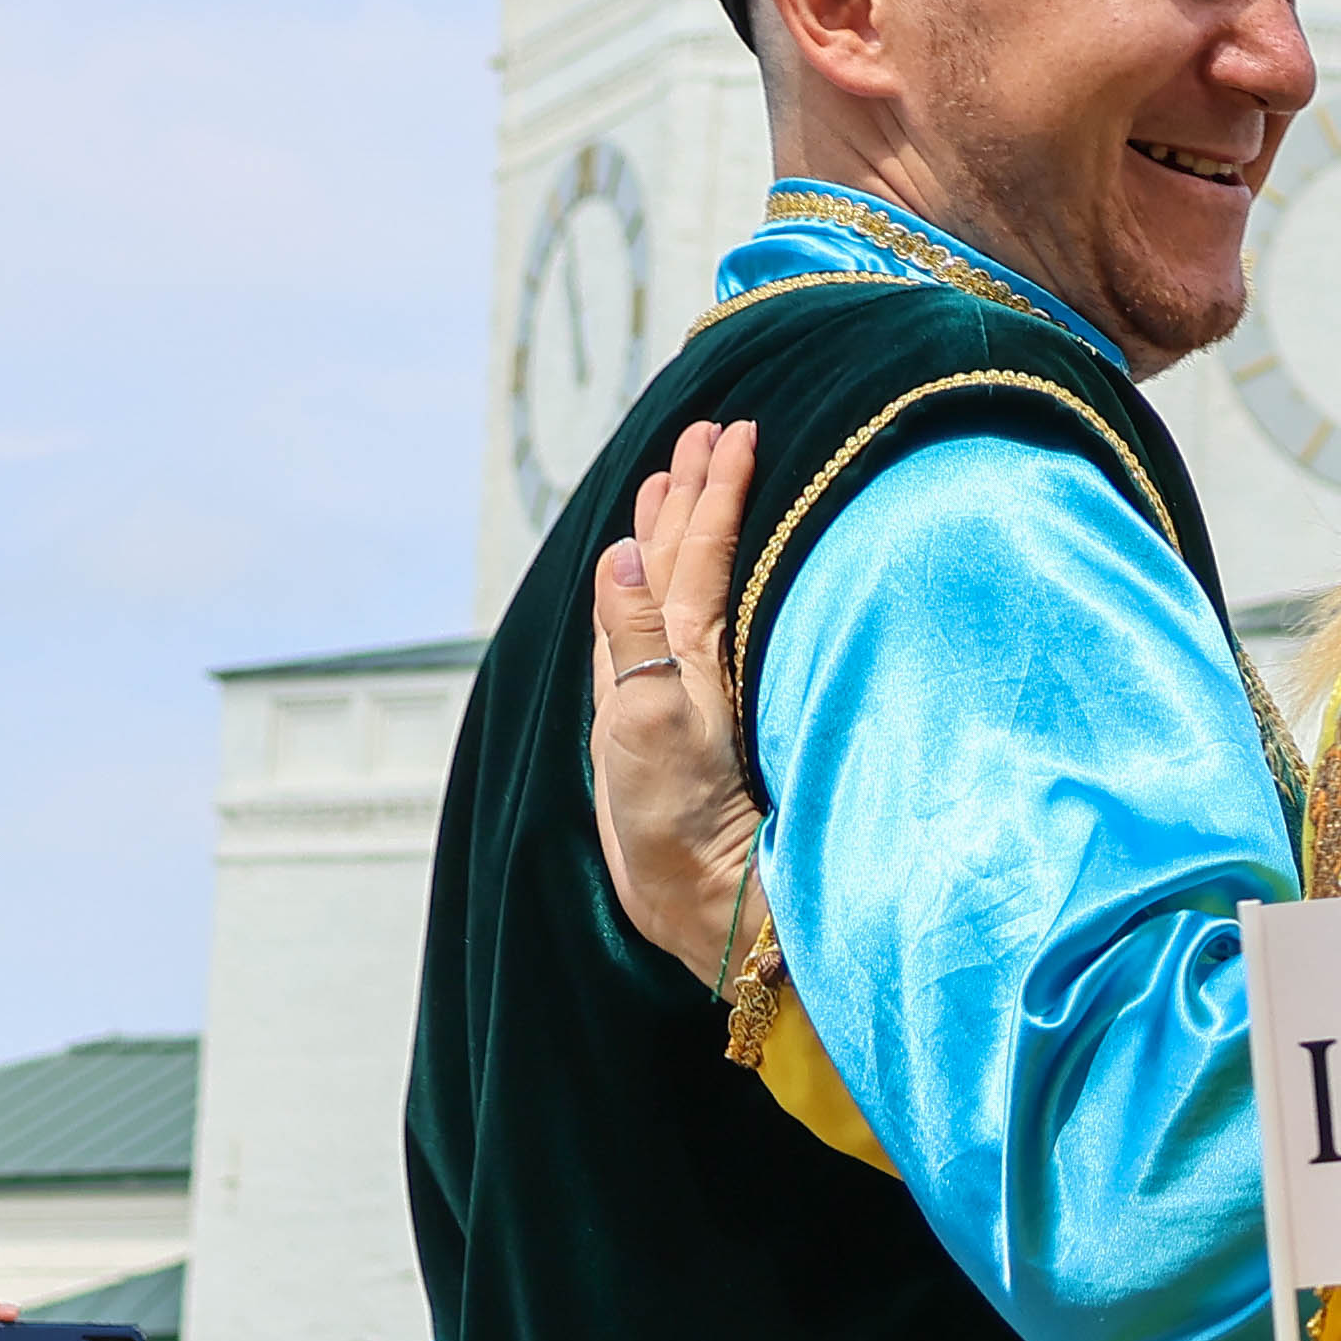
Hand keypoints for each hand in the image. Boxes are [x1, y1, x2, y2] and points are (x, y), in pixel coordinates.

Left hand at [583, 419, 763, 988]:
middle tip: (709, 429)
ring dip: (685, 524)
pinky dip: (696, 579)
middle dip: (691, 492)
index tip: (728, 435)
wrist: (714, 911)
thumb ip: (632, 642)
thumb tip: (612, 557)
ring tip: (686, 469)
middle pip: (676, 560)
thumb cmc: (679, 836)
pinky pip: (702, 627)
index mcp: (650, 667)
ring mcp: (688, 701)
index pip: (682, 559)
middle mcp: (665, 675)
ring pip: (682, 587)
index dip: (706, 496)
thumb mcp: (647, 733)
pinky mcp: (714, 729)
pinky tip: (679, 570)